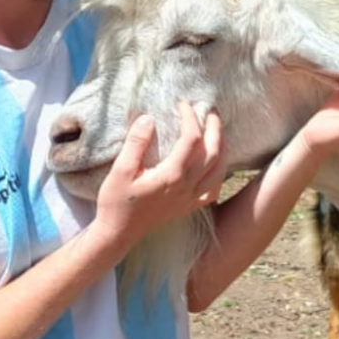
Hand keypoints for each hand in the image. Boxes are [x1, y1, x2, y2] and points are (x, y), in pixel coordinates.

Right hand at [91, 102, 224, 257]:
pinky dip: (219, 171)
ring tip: (216, 130)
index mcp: (171, 176)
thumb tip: (149, 118)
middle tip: (209, 110)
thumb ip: (135, 143)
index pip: (191, 139)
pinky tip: (215, 163)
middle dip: (214, 128)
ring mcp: (191, 199)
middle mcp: (187, 187)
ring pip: (219, 169)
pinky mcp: (189, 207)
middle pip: (213, 152)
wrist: (118, 233)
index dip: (190, 117)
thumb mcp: (120, 170)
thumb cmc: (116, 202)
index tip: (182, 104)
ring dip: (222, 147)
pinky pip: (214, 188)